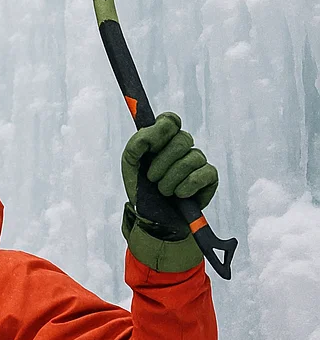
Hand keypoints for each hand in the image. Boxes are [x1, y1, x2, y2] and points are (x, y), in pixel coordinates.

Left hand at [120, 112, 219, 271]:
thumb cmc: (141, 189)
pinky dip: (186, 187)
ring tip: (163, 192)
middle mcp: (182, 147)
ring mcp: (197, 161)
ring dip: (170, 180)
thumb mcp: (131, 165)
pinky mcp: (209, 177)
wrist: (151, 218)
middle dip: (162, 163)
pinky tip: (179, 195)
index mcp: (163, 140)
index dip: (160, 131)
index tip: (148, 147)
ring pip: (191, 158)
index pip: (170, 121)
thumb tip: (152, 131)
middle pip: (181, 139)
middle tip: (152, 179)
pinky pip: (202, 174)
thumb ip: (137, 144)